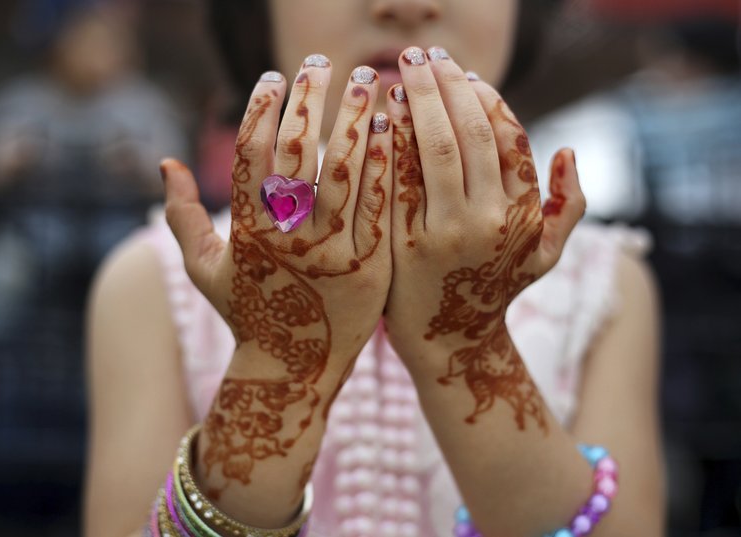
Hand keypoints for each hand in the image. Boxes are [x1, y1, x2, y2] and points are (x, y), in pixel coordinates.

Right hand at [160, 59, 391, 495]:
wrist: (294, 368)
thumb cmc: (247, 312)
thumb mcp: (204, 268)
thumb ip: (183, 216)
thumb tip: (166, 162)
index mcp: (245, 232)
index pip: (251, 154)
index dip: (261, 110)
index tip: (273, 78)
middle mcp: (286, 239)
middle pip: (297, 153)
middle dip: (308, 101)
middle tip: (320, 63)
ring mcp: (331, 253)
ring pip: (344, 172)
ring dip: (352, 119)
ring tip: (363, 79)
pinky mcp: (369, 265)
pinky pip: (379, 204)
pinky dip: (382, 162)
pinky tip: (387, 126)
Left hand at [383, 47, 584, 426]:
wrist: (450, 342)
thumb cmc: (498, 289)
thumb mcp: (545, 256)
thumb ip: (567, 206)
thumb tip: (568, 151)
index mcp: (521, 215)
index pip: (508, 138)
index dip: (487, 100)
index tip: (466, 76)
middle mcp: (486, 220)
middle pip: (470, 134)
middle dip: (448, 86)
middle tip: (427, 54)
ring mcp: (442, 232)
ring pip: (433, 150)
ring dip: (419, 102)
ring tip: (405, 72)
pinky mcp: (402, 242)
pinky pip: (398, 180)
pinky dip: (392, 141)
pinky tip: (382, 113)